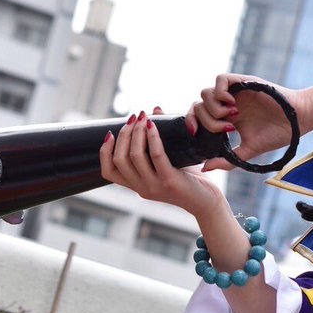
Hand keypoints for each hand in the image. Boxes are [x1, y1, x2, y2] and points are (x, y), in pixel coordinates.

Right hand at [99, 108, 223, 219]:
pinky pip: (156, 155)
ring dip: (137, 132)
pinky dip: (152, 137)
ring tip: (143, 117)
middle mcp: (141, 188)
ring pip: (134, 156)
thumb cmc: (188, 179)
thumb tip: (154, 110)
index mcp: (136, 186)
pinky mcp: (170, 181)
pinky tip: (153, 124)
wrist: (207, 202)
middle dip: (124, 134)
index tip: (110, 133)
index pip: (108, 171)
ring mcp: (154, 186)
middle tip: (134, 118)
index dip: (104, 151)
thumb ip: (157, 140)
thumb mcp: (168, 161)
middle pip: (119, 159)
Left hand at [189, 74, 311, 171]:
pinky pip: (221, 79)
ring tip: (231, 118)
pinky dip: (220, 92)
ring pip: (206, 93)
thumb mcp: (249, 151)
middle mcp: (227, 104)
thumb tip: (204, 168)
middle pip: (199, 105)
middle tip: (226, 130)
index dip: (191, 123)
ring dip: (213, 108)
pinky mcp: (244, 82)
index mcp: (225, 118)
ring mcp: (234, 92)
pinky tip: (232, 106)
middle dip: (206, 120)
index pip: (198, 116)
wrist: (298, 120)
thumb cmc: (278, 134)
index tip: (195, 134)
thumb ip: (227, 160)